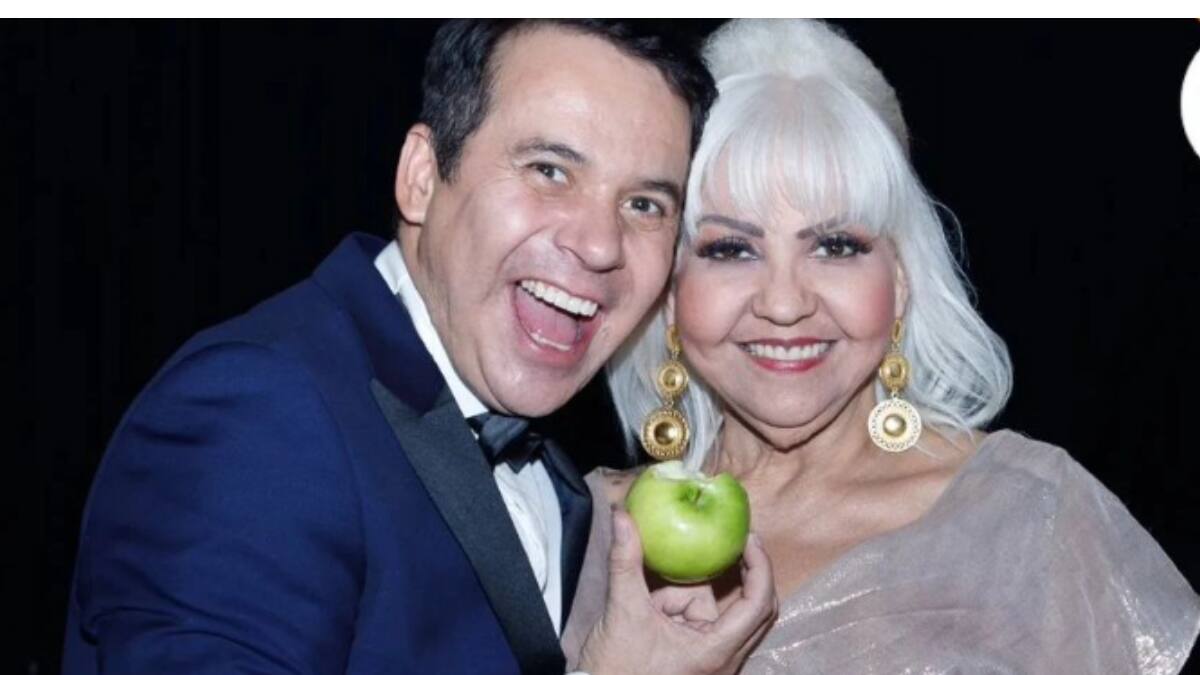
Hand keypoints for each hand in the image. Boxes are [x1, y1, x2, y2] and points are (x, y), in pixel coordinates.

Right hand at [576, 510, 777, 674]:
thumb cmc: (616, 667)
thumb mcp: (623, 610)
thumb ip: (626, 561)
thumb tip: (623, 516)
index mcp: (715, 652)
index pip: (758, 605)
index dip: (760, 567)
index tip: (748, 538)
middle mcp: (725, 660)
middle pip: (755, 611)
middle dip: (744, 574)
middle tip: (734, 541)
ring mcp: (715, 662)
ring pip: (725, 615)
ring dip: (698, 593)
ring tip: (663, 587)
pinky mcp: (702, 660)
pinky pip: (706, 624)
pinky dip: (688, 605)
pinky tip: (662, 597)